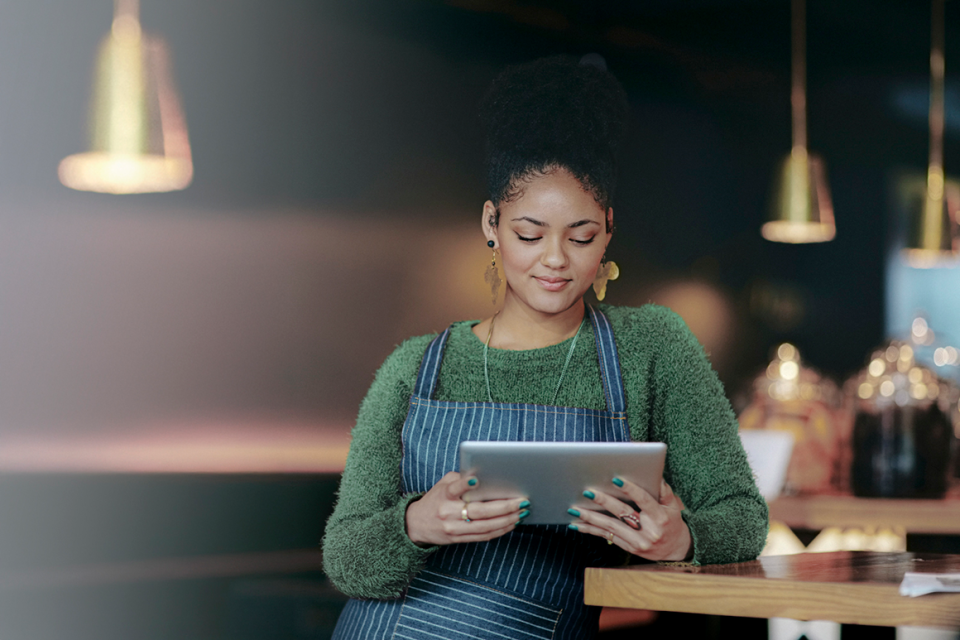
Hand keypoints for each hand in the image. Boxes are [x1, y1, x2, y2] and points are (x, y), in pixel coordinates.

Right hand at [405, 471, 529, 546]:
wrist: (415, 524)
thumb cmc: (435, 499)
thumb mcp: (442, 485)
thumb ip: (460, 480)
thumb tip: (485, 476)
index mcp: (444, 495)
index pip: (454, 488)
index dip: (465, 484)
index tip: (476, 479)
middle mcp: (448, 513)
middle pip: (479, 511)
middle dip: (504, 507)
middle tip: (522, 501)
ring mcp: (453, 528)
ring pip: (485, 527)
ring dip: (507, 520)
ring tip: (522, 513)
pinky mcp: (458, 539)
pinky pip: (483, 536)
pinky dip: (499, 530)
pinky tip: (511, 523)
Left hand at [568, 478, 691, 561]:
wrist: (676, 550)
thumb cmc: (672, 522)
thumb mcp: (673, 506)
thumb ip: (664, 490)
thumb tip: (654, 473)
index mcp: (660, 517)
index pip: (644, 500)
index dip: (630, 490)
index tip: (615, 480)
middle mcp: (648, 531)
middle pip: (622, 514)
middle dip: (603, 502)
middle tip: (587, 491)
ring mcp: (637, 542)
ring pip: (610, 527)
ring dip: (590, 518)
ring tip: (574, 508)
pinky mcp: (629, 548)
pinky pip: (607, 537)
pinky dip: (591, 530)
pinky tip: (577, 524)